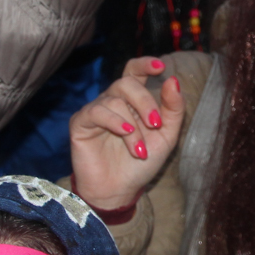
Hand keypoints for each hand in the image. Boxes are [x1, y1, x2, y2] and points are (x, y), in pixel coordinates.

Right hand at [69, 57, 183, 210]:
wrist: (120, 190)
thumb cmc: (142, 163)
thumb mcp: (166, 136)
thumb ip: (173, 109)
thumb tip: (173, 79)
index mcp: (133, 100)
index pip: (134, 71)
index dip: (145, 64)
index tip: (160, 66)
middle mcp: (113, 100)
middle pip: (127, 83)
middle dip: (145, 102)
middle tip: (156, 125)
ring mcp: (96, 110)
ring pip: (115, 100)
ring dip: (133, 127)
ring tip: (140, 150)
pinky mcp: (80, 123)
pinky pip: (97, 111)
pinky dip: (115, 122)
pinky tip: (126, 134)